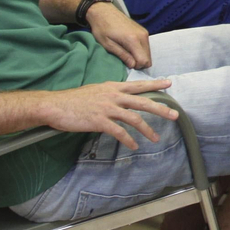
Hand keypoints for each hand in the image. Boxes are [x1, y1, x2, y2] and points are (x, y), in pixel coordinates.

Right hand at [42, 79, 176, 149]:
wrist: (55, 105)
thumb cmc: (73, 100)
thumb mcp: (95, 90)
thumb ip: (110, 94)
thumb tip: (119, 98)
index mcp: (112, 87)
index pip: (138, 85)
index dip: (154, 84)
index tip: (168, 84)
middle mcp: (113, 96)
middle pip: (143, 102)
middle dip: (161, 109)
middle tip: (175, 115)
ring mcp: (107, 108)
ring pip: (134, 118)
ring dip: (147, 130)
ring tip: (155, 138)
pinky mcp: (100, 121)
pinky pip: (119, 132)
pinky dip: (128, 139)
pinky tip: (134, 146)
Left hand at [86, 3, 151, 68]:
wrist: (103, 11)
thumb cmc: (102, 28)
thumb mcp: (108, 44)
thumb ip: (122, 55)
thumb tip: (133, 65)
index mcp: (133, 40)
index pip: (144, 61)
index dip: (136, 67)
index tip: (126, 64)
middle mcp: (142, 36)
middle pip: (148, 58)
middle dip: (139, 63)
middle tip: (126, 60)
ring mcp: (144, 32)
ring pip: (148, 53)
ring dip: (139, 57)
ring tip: (126, 53)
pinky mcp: (144, 31)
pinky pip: (146, 46)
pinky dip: (140, 51)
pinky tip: (129, 48)